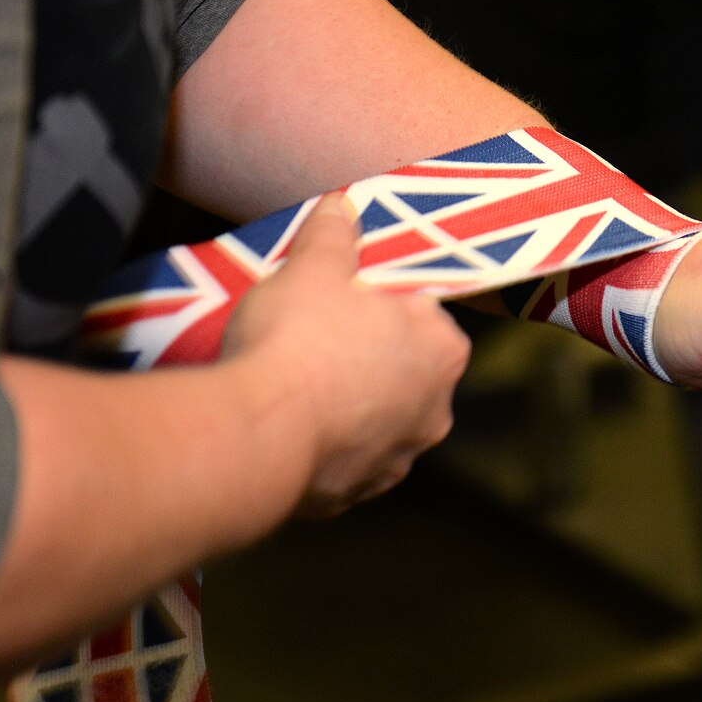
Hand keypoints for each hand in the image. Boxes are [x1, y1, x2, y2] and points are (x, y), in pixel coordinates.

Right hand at [223, 193, 470, 515]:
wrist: (259, 434)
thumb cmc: (299, 341)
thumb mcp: (312, 268)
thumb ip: (332, 234)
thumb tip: (340, 206)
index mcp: (442, 350)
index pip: (425, 314)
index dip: (384, 302)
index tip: (347, 297)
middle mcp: (434, 411)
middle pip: (403, 368)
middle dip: (367, 354)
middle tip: (316, 335)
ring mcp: (397, 459)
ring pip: (375, 418)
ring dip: (347, 402)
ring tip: (295, 382)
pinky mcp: (355, 495)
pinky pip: (343, 458)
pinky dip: (322, 442)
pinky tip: (287, 423)